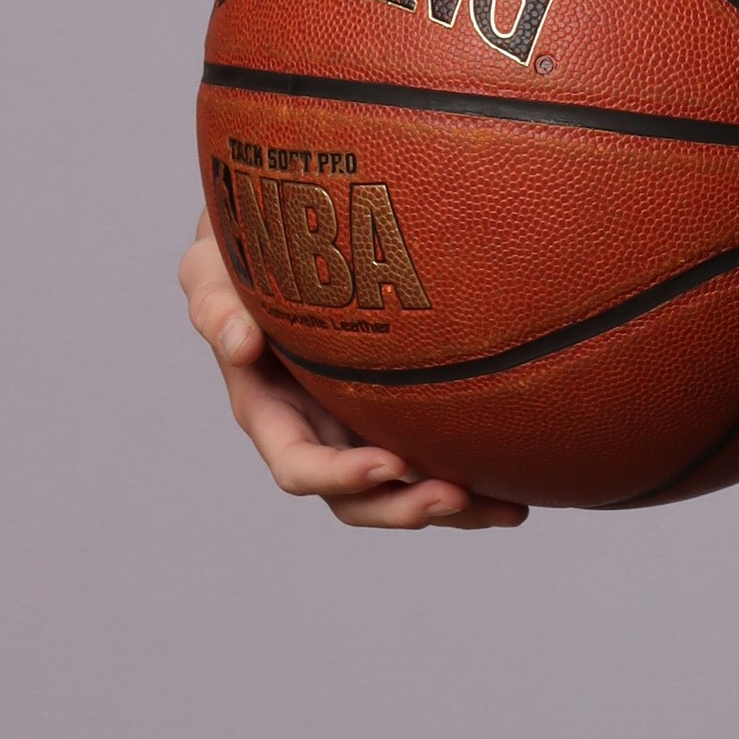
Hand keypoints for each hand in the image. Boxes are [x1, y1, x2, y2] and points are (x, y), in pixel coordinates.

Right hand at [179, 218, 528, 531]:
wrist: (288, 230)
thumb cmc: (246, 249)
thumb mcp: (214, 268)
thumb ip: (216, 303)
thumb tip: (239, 346)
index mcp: (270, 411)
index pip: (299, 466)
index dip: (339, 475)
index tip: (387, 464)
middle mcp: (317, 430)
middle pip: (357, 498)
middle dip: (404, 507)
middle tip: (454, 494)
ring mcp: (360, 426)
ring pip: (405, 490)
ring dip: (453, 508)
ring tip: (507, 508)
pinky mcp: (401, 412)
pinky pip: (437, 456)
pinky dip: (477, 477)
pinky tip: (524, 490)